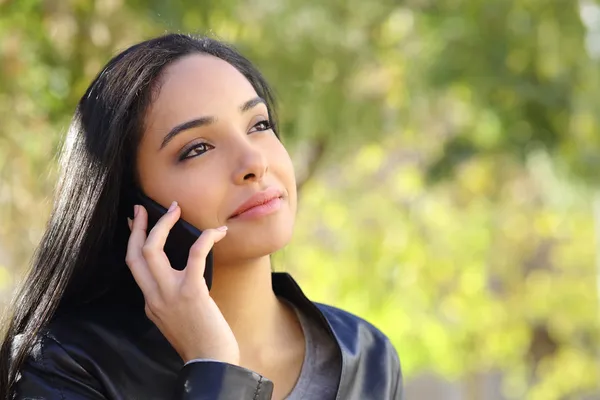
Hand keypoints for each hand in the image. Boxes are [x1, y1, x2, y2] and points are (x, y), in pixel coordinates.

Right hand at [125, 202, 238, 364]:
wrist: (211, 362)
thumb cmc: (200, 341)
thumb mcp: (174, 319)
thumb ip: (168, 299)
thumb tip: (175, 276)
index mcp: (150, 302)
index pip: (133, 265)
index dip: (132, 240)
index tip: (134, 222)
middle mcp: (153, 297)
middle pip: (135, 254)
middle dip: (138, 227)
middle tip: (143, 208)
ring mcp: (170, 295)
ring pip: (153, 250)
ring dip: (163, 225)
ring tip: (175, 210)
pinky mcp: (192, 292)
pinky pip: (195, 256)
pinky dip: (206, 238)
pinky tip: (218, 232)